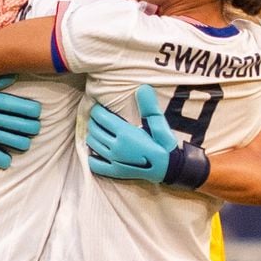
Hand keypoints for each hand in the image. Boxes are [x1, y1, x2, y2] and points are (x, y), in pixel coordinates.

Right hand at [0, 75, 41, 168]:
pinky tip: (8, 162)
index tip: (38, 111)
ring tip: (27, 144)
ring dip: (16, 142)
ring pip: (1, 137)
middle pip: (9, 121)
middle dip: (26, 126)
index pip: (10, 104)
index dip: (25, 108)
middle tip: (37, 128)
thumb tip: (14, 74)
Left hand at [86, 85, 211, 189]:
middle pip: (94, 129)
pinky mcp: (114, 172)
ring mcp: (113, 160)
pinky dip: (92, 157)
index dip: (96, 110)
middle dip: (94, 121)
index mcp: (124, 133)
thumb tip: (143, 88)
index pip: (100, 117)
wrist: (168, 168)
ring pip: (92, 144)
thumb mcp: (159, 123)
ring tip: (98, 132)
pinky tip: (96, 153)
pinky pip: (94, 165)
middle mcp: (115, 146)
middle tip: (98, 118)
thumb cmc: (164, 144)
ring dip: (92, 136)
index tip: (99, 108)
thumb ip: (149, 106)